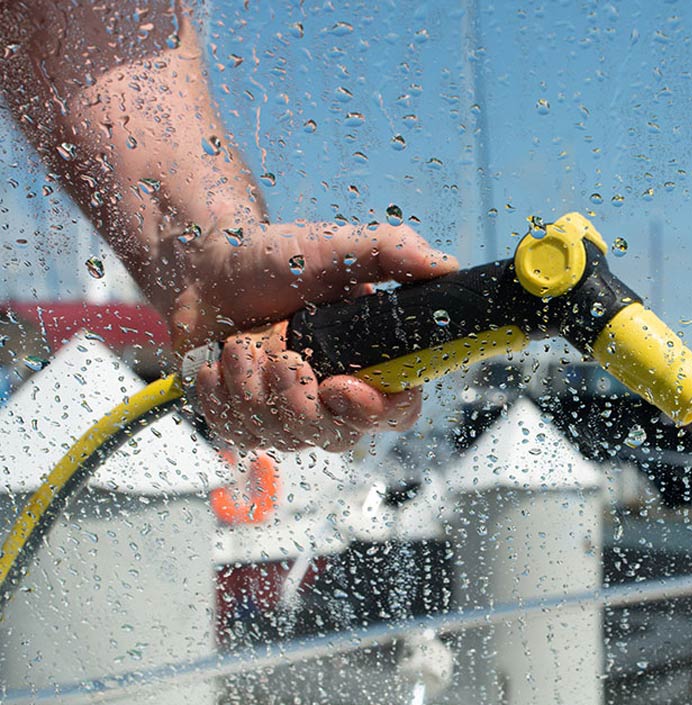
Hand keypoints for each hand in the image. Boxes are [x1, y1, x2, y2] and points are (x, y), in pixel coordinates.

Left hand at [183, 220, 457, 451]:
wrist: (210, 267)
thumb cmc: (281, 258)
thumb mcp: (340, 246)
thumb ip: (394, 252)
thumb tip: (447, 266)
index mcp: (370, 364)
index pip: (396, 414)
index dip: (373, 412)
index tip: (339, 385)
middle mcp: (335, 399)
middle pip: (337, 436)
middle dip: (297, 397)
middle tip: (278, 353)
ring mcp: (290, 417)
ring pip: (282, 437)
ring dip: (252, 384)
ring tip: (242, 340)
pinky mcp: (247, 424)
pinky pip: (238, 434)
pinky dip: (220, 395)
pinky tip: (219, 363)